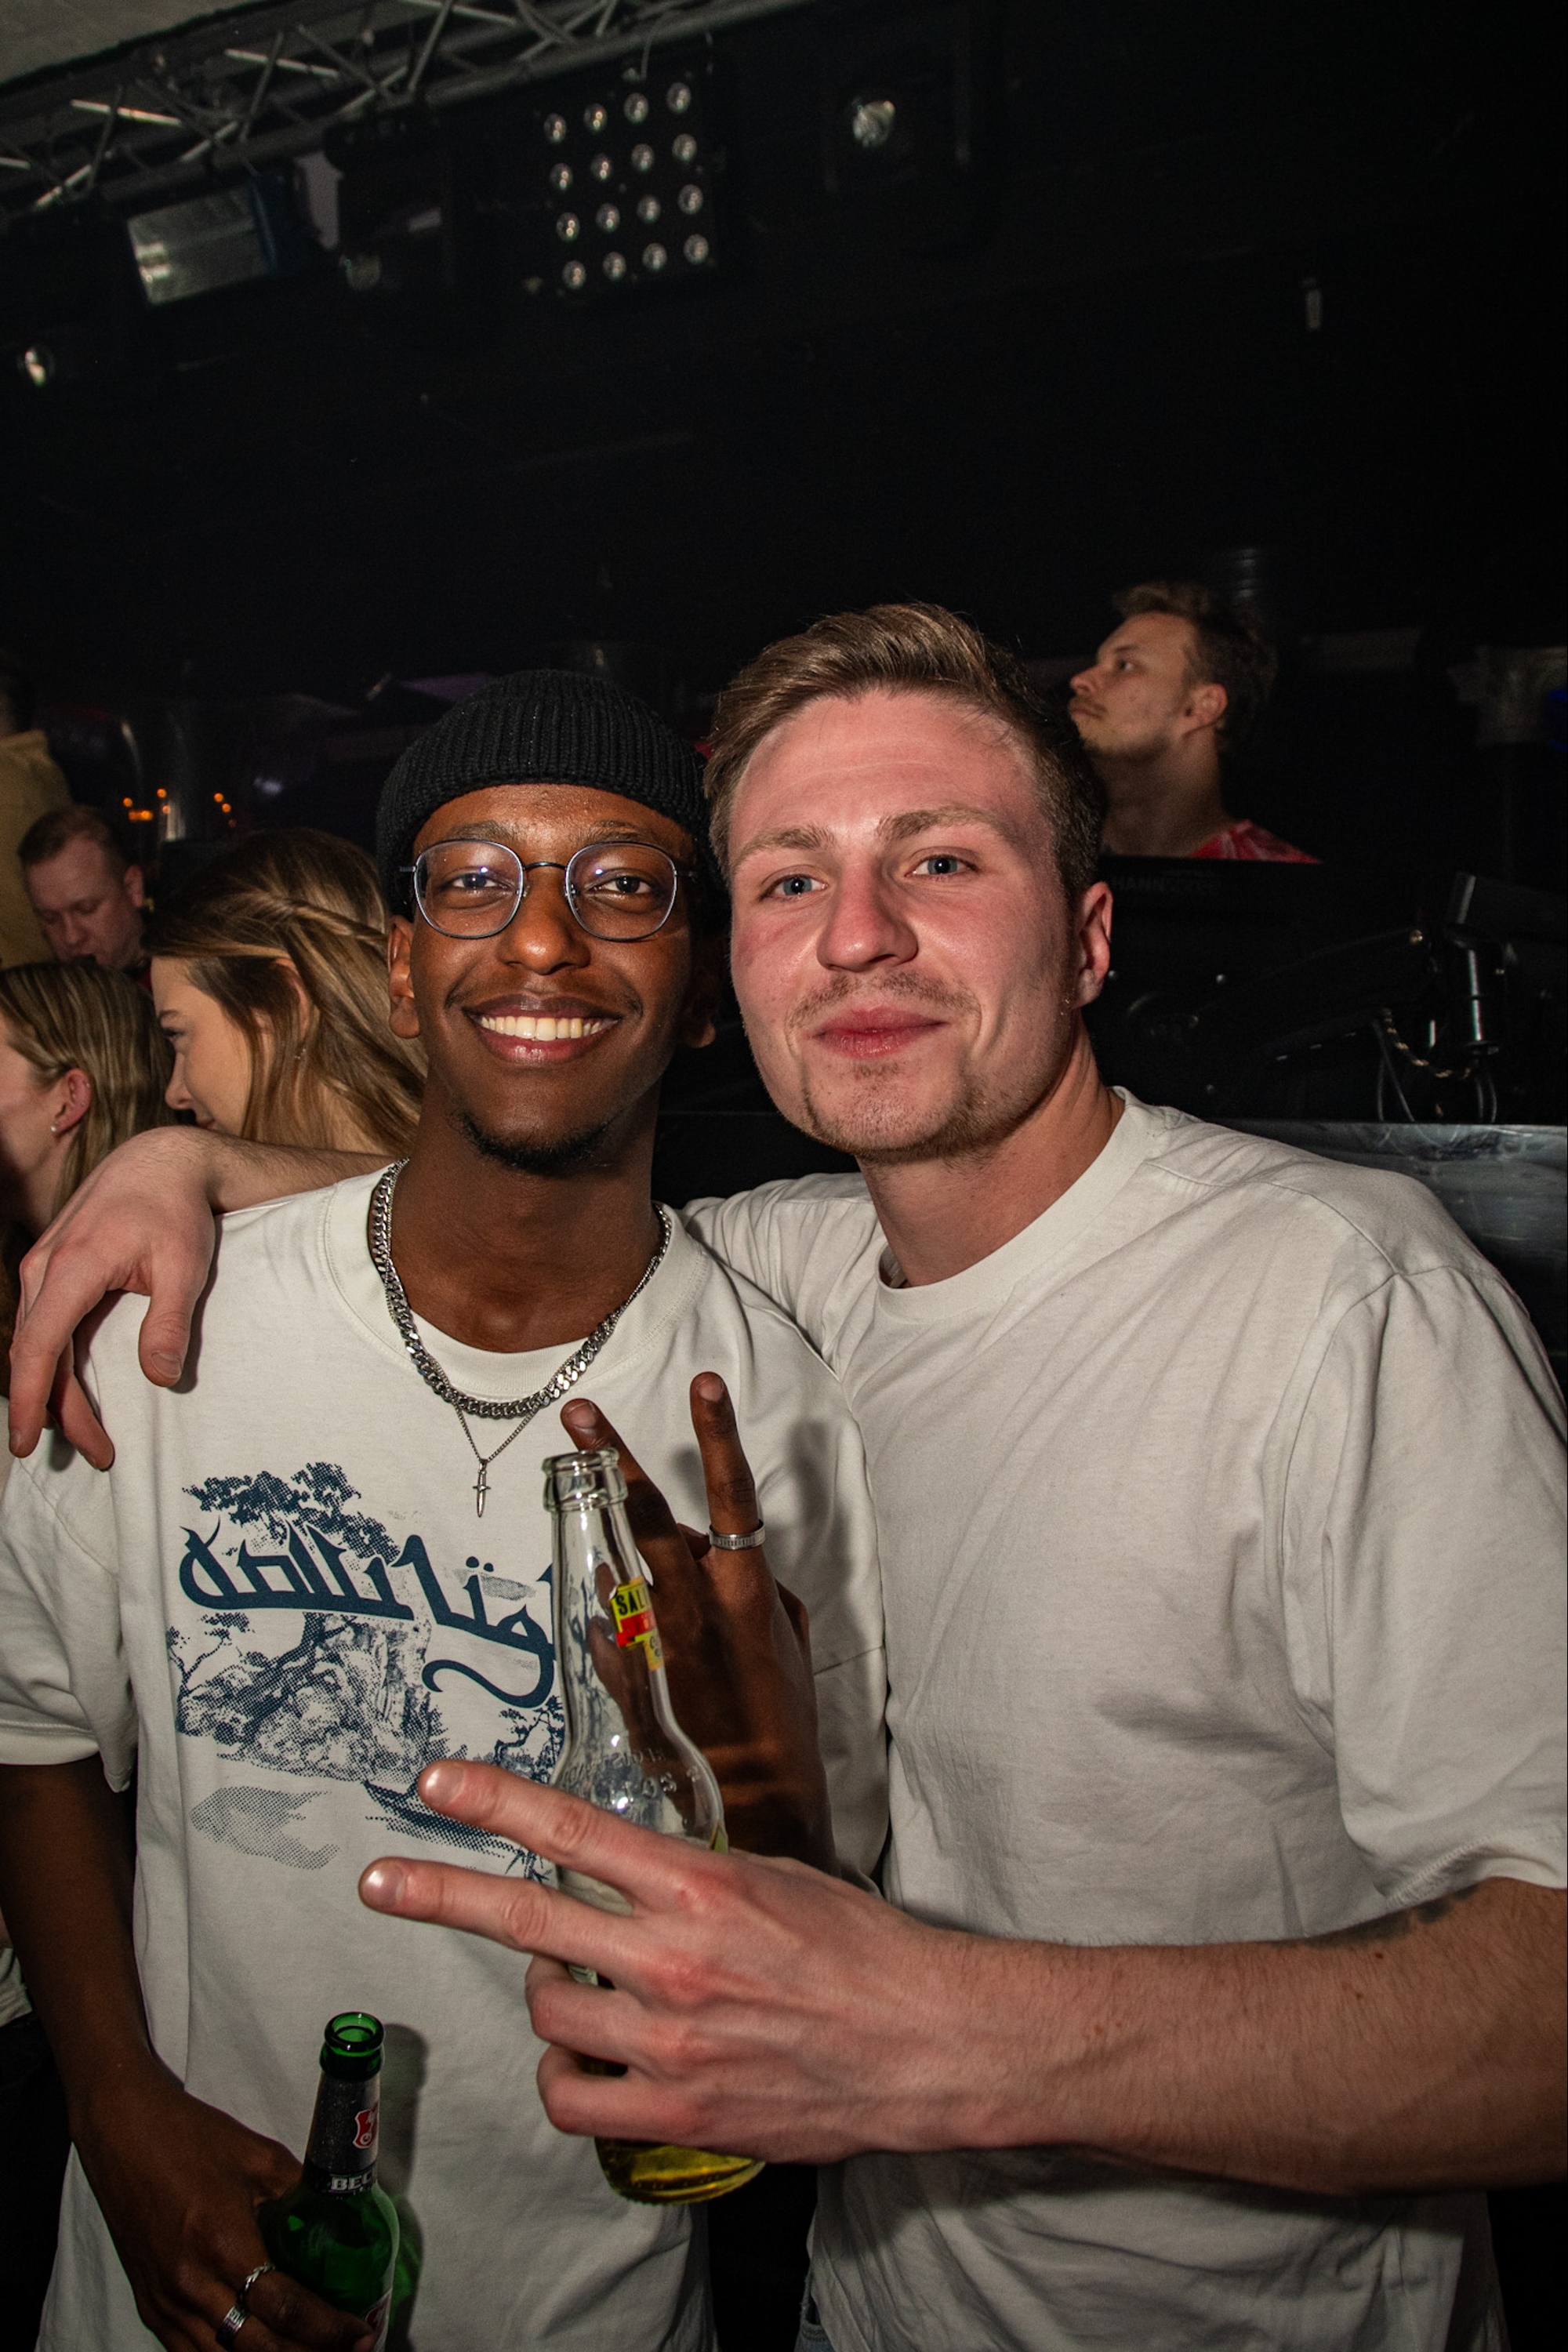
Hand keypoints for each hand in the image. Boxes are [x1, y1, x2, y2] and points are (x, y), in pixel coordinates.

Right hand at [8, 1129, 222, 1467]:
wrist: (160, 1163)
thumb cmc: (176, 1211)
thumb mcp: (186, 1266)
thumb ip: (170, 1322)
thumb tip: (160, 1379)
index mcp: (73, 1268)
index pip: (38, 1346)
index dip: (30, 1399)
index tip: (27, 1442)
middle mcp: (44, 1267)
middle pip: (36, 1355)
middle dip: (57, 1411)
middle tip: (97, 1453)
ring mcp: (42, 1266)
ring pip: (36, 1343)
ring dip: (56, 1391)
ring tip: (90, 1435)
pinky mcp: (50, 1269)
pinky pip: (43, 1326)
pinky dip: (54, 1364)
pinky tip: (73, 1391)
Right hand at [74, 2059, 374, 2351]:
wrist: (123, 2134)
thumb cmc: (190, 2138)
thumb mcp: (258, 2157)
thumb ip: (297, 2193)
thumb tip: (338, 2217)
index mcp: (224, 2243)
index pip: (285, 2307)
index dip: (328, 2329)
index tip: (361, 2333)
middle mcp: (192, 2284)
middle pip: (258, 2348)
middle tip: (350, 2351)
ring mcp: (166, 2302)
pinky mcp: (150, 2306)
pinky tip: (260, 2350)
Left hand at [362, 1763, 981, 2166]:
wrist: (927, 2044)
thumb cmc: (864, 1953)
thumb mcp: (777, 1880)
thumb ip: (693, 1877)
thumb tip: (630, 1873)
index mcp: (701, 1885)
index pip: (573, 1829)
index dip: (494, 1802)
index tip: (436, 1783)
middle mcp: (674, 1958)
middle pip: (527, 1918)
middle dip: (441, 1893)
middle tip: (382, 1879)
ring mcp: (670, 2039)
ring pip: (548, 2012)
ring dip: (549, 1993)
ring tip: (580, 1985)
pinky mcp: (677, 2108)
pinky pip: (573, 2097)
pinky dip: (566, 2076)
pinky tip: (587, 2058)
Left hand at [559, 1375, 832, 1866]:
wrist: (753, 1807)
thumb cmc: (783, 1726)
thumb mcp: (792, 1645)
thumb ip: (760, 1587)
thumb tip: (726, 1551)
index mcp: (746, 1594)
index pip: (734, 1494)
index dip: (718, 1433)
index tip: (703, 1382)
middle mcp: (693, 1608)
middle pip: (648, 1513)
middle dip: (610, 1457)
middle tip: (576, 1414)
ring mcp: (650, 1639)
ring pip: (618, 1560)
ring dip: (610, 1536)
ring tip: (596, 1511)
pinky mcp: (619, 1672)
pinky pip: (606, 1620)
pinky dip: (615, 1610)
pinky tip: (625, 1624)